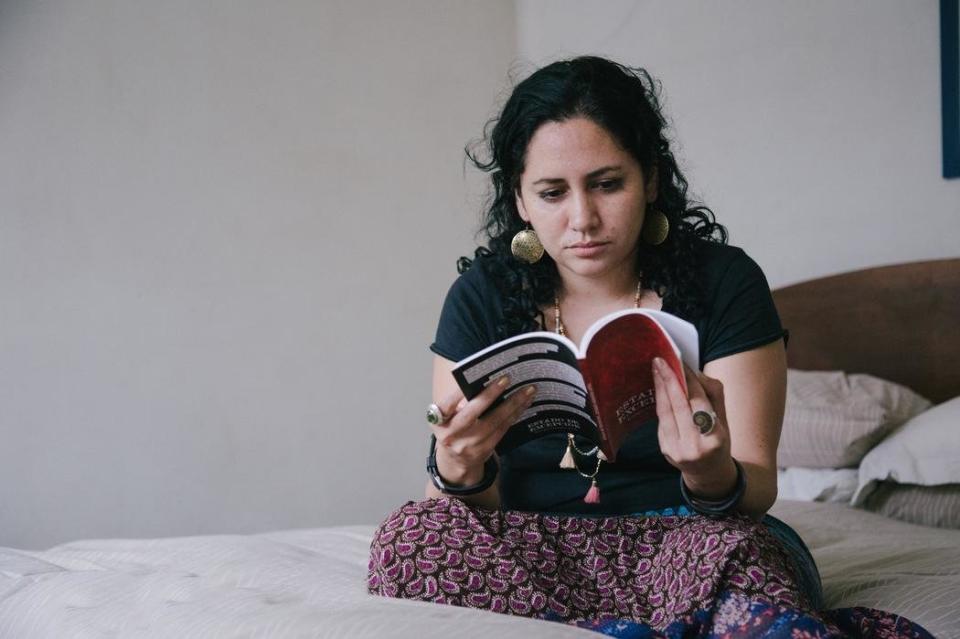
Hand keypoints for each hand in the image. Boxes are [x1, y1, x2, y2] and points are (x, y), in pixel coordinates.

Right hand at [429, 376, 536, 484]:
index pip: (447, 405)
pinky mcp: (485, 450)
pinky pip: (503, 429)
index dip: (459, 392)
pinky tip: (523, 404)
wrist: (455, 460)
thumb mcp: (447, 417)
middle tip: (506, 378)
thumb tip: (484, 380)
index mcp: (439, 421)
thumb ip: (459, 402)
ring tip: (526, 390)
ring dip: (512, 404)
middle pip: (473, 412)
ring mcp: (469, 444)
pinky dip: (514, 415)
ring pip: (494, 421)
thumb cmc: (452, 428)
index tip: (475, 377)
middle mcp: (452, 434)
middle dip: (490, 394)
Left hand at [652, 358, 736, 496]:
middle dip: (669, 380)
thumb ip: (713, 394)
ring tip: (657, 369)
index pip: (699, 403)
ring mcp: (677, 450)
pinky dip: (660, 403)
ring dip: (660, 388)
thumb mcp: (724, 418)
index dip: (689, 381)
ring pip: (665, 412)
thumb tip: (693, 372)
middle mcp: (695, 446)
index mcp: (715, 438)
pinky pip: (661, 421)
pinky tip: (659, 388)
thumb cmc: (718, 439)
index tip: (681, 362)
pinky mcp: (665, 450)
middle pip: (679, 406)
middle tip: (661, 360)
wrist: (709, 473)